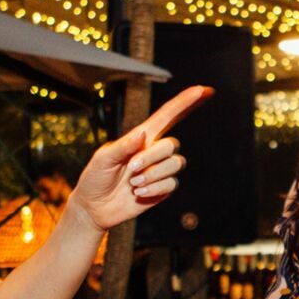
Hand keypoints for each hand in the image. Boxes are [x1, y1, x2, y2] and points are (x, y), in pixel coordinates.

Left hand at [70, 85, 211, 230]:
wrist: (95, 207)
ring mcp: (160, 170)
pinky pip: (171, 184)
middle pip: (172, 144)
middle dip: (152, 157)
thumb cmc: (96, 177)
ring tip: (133, 184)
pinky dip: (154, 189)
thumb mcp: (103, 158)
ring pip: (176, 164)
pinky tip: (138, 193)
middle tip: (131, 169)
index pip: (167, 116)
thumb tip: (143, 134)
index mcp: (141, 137)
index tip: (202, 90)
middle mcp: (154, 151)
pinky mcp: (162, 188)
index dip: (185, 102)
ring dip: (153, 175)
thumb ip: (122, 146)